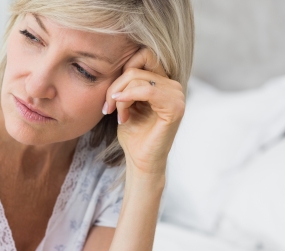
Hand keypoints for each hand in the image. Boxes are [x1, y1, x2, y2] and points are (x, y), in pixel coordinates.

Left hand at [103, 48, 185, 174]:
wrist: (141, 160)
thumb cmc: (133, 134)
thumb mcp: (126, 102)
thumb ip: (127, 83)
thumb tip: (117, 64)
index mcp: (163, 82)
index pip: (143, 56)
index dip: (122, 71)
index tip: (110, 95)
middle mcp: (173, 86)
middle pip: (135, 67)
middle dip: (115, 87)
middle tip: (108, 108)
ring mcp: (177, 95)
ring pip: (137, 78)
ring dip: (119, 96)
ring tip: (116, 115)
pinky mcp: (175, 108)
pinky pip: (147, 90)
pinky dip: (128, 97)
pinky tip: (120, 110)